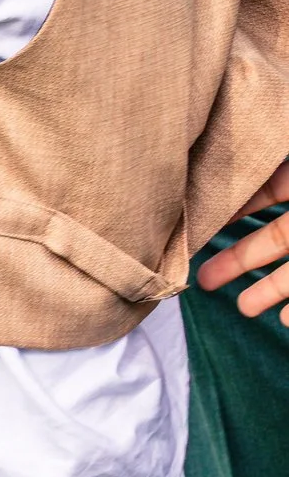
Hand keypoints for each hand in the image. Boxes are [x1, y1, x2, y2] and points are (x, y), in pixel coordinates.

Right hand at [200, 154, 288, 324]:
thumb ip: (266, 169)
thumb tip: (211, 157)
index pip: (262, 189)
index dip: (230, 206)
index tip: (196, 226)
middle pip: (270, 238)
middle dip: (237, 261)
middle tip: (205, 281)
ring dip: (269, 291)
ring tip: (245, 310)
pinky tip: (285, 320)